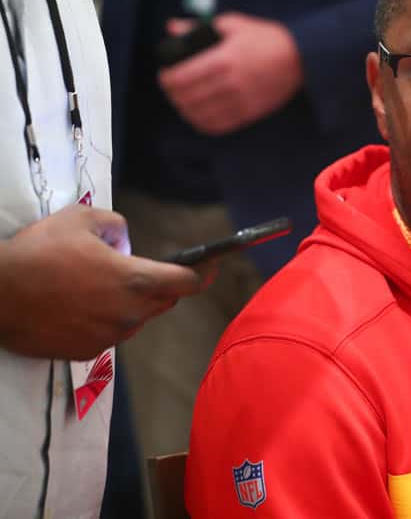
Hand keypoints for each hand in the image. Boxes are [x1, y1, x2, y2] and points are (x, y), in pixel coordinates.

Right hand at [0, 205, 204, 359]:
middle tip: (137, 269)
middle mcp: (128, 313)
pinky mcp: (86, 352)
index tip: (212, 267)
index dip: (203, 273)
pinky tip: (80, 305)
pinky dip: (106, 320)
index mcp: (134, 280)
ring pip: (137, 319)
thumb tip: (126, 241)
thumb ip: (115, 225)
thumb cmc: (38, 252)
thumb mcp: (80, 219)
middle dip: (161, 285)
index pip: (186, 282)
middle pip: (164, 301)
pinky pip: (110, 334)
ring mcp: (108, 336)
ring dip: (131, 304)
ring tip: (98, 286)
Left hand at [158, 12, 303, 134]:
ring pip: (200, 114)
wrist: (301, 58)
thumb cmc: (266, 38)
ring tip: (183, 102)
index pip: (181, 77)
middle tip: (171, 89)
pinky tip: (199, 116)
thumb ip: (199, 27)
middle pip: (187, 98)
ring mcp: (240, 101)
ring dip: (185, 110)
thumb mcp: (233, 24)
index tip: (164, 75)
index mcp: (223, 59)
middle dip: (173, 94)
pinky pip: (218, 126)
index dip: (166, 79)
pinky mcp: (250, 113)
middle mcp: (230, 83)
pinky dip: (203, 123)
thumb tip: (172, 28)